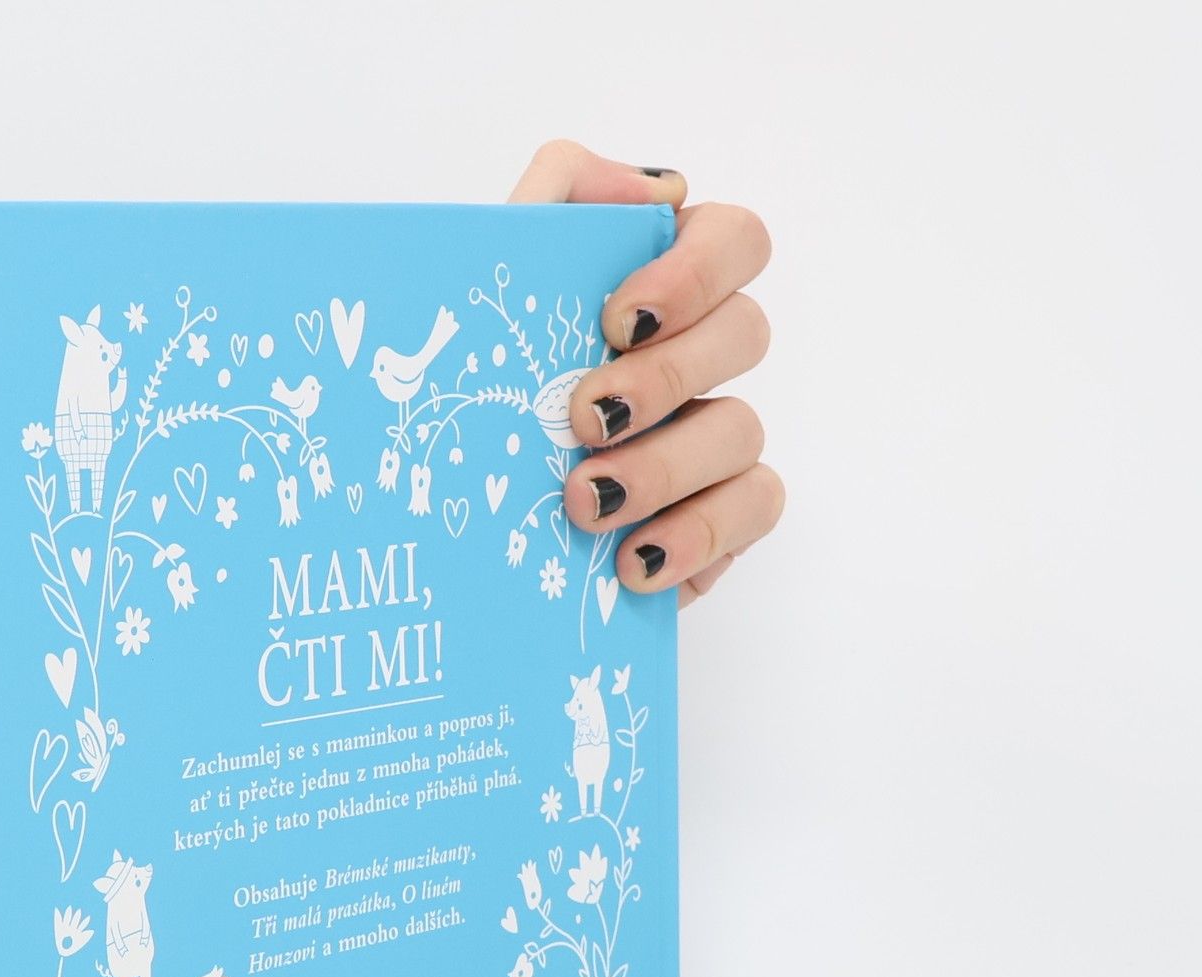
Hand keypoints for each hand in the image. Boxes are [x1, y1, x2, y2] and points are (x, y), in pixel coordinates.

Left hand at [510, 140, 782, 606]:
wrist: (447, 528)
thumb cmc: (476, 386)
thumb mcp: (489, 278)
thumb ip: (561, 193)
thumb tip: (659, 190)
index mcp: (657, 289)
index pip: (734, 239)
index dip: (696, 271)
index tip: (618, 320)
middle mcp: (697, 359)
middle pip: (745, 334)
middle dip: (664, 377)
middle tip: (582, 419)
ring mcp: (713, 441)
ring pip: (744, 429)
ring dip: (663, 467)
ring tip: (584, 504)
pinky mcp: (716, 519)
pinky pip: (754, 508)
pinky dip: (697, 534)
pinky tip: (631, 561)